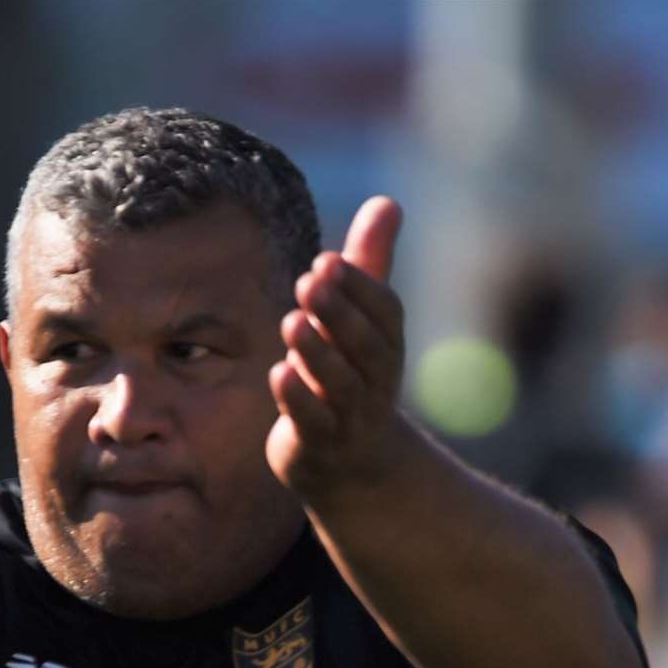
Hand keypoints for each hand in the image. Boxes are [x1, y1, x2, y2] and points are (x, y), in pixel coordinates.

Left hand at [266, 196, 405, 507]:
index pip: (385, 314)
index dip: (360, 288)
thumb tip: (388, 200)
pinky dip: (298, 400)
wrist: (354, 467)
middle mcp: (375, 382)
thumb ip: (370, 264)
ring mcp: (350, 417)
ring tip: (292, 322)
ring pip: (340, 385)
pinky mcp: (320, 446)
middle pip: (365, 347)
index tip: (327, 261)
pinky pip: (313, 423)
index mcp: (386, 347)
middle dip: (339, 313)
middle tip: (306, 281)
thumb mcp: (362, 321)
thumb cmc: (353, 377)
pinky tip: (279, 374)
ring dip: (317, 353)